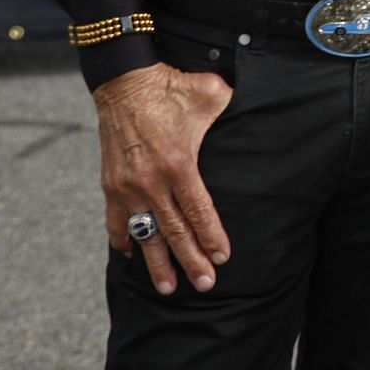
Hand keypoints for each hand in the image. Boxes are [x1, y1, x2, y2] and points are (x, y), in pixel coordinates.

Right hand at [92, 62, 232, 295]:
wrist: (125, 82)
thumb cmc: (173, 87)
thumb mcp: (212, 93)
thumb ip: (234, 107)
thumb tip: (258, 109)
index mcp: (179, 163)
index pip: (199, 210)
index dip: (211, 236)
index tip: (222, 258)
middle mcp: (151, 181)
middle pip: (174, 231)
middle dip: (190, 261)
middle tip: (204, 285)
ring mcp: (128, 186)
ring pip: (145, 233)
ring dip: (156, 263)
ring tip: (167, 288)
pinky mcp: (111, 184)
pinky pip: (116, 220)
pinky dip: (124, 239)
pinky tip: (131, 256)